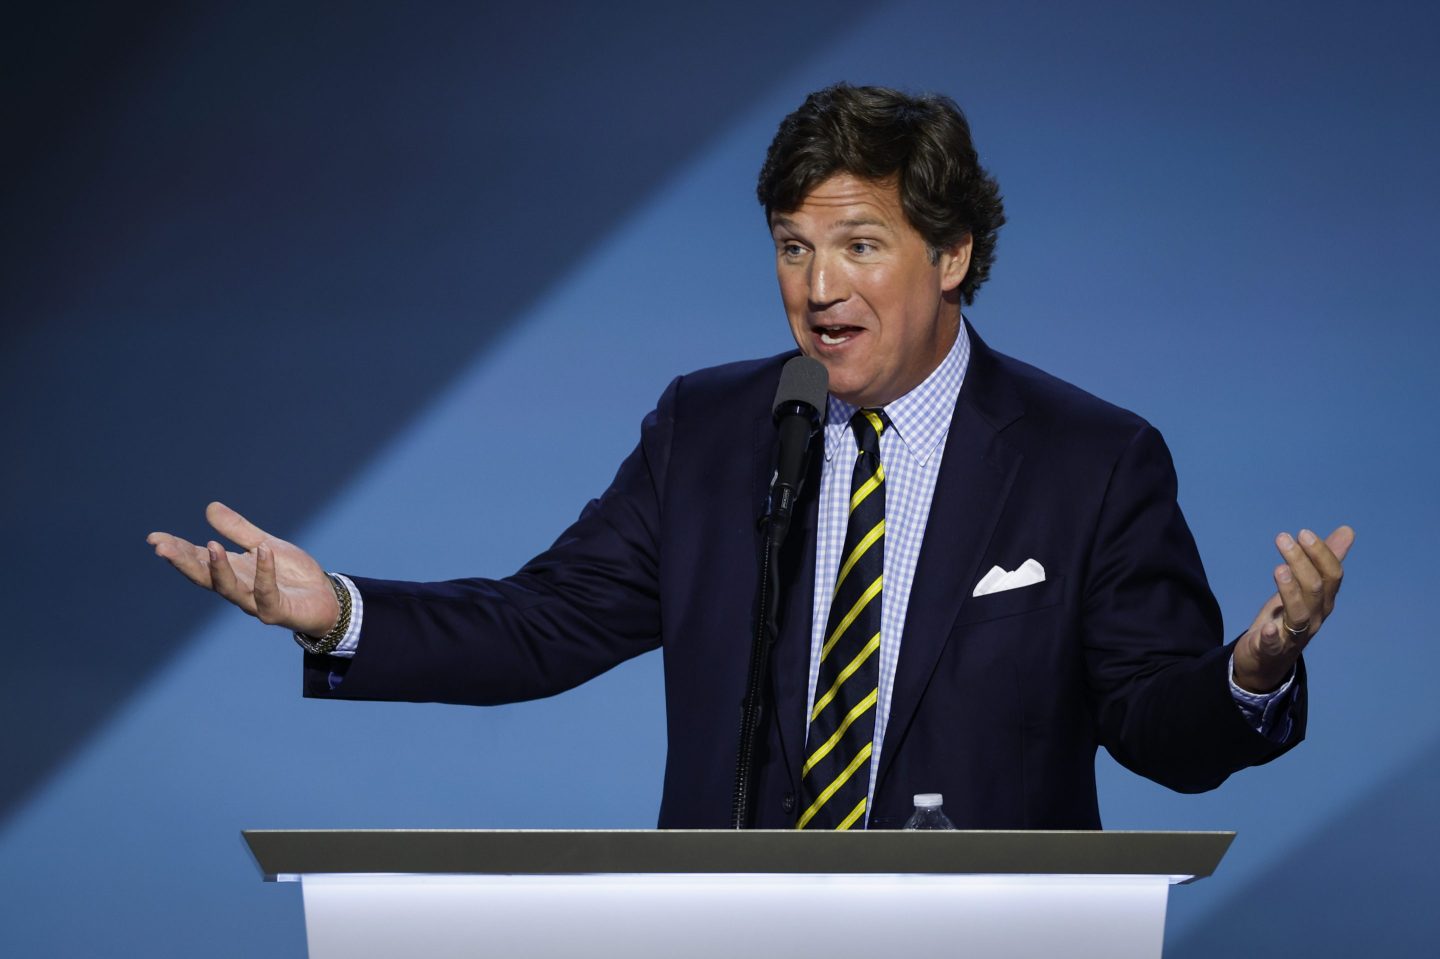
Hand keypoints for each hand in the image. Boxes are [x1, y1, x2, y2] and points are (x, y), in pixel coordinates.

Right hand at [146, 502, 339, 635]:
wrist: (326, 599)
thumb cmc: (293, 575)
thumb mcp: (264, 544)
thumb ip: (239, 530)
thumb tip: (210, 507)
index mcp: (232, 572)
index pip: (198, 560)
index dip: (177, 550)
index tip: (155, 538)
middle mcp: (238, 589)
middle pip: (204, 577)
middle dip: (183, 562)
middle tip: (162, 548)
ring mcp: (256, 603)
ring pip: (230, 589)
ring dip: (218, 569)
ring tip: (210, 545)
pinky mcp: (277, 611)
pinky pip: (267, 594)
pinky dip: (264, 573)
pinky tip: (263, 551)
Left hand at [1233, 525, 1354, 692]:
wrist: (1266, 659)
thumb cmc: (1288, 617)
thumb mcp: (1305, 587)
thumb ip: (1323, 560)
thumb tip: (1347, 531)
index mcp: (1323, 601)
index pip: (1332, 576)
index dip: (1321, 554)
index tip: (1304, 532)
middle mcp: (1314, 617)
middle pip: (1315, 589)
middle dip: (1302, 562)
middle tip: (1283, 538)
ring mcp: (1294, 635)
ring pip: (1299, 613)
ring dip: (1290, 590)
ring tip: (1279, 569)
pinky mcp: (1271, 649)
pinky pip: (1275, 644)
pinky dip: (1273, 636)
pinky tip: (1268, 627)